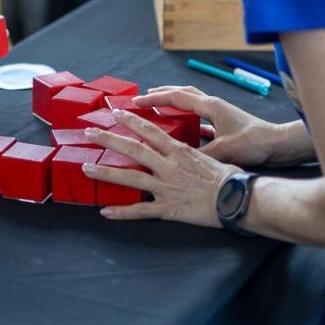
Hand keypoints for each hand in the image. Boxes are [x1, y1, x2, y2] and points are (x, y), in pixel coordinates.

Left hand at [82, 110, 237, 224]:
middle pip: (132, 149)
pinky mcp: (168, 208)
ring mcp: (166, 187)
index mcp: (179, 150)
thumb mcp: (210, 156)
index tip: (114, 112)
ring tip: (86, 167)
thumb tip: (182, 148)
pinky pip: (140, 210)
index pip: (148, 130)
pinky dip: (121, 212)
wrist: (239, 199)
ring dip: (105, 172)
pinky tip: (105, 211)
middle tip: (88, 132)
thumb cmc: (230, 177)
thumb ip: (190, 152)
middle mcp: (168, 166)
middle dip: (108, 139)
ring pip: (130, 177)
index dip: (129, 120)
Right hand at [134, 85, 285, 166]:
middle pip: (182, 93)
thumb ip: (201, 153)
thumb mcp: (225, 150)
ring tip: (159, 109)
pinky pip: (200, 118)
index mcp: (210, 106)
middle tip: (143, 98)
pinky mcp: (225, 124)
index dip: (154, 99)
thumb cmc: (255, 144)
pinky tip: (183, 130)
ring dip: (174, 104)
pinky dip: (188, 119)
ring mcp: (220, 113)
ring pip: (191, 104)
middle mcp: (214, 105)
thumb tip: (179, 159)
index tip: (136, 102)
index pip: (176, 98)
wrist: (279, 145)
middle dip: (161, 94)